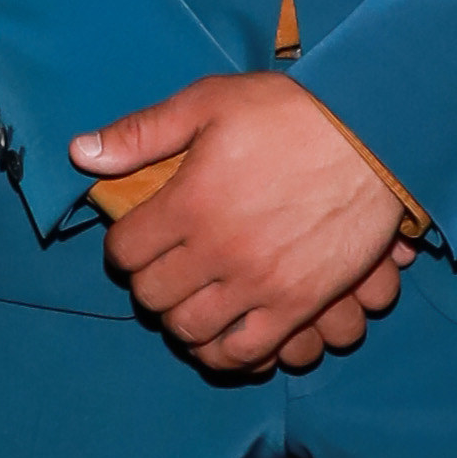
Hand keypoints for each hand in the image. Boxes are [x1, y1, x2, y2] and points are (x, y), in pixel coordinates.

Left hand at [71, 72, 412, 372]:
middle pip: (154, 297)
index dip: (123, 247)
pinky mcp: (298, 305)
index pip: (125, 251)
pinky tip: (226, 335)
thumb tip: (81, 152)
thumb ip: (143, 132)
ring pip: (192, 331)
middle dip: (150, 285)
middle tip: (165, 270)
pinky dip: (226, 354)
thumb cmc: (293, 112)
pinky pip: (246, 354)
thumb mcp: (211, 103)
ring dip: (183, 320)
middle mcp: (218, 251)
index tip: (138, 239)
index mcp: (189, 202)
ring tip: (193, 302)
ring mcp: (259, 284)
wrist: (375, 135)